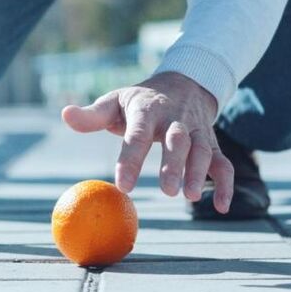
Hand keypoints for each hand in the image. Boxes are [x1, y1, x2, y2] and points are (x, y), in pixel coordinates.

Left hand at [62, 72, 233, 212]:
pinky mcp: (212, 144)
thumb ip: (92, 115)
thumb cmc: (140, 101)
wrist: (183, 83)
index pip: (137, 134)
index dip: (131, 159)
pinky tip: (221, 207)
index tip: (123, 185)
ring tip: (191, 197)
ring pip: (203, 151)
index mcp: (146, 110)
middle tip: (167, 191)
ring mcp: (196, 132)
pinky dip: (225, 184)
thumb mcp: (115, 102)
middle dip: (174, 165)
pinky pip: (223, 163)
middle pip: (178, 140)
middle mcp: (175, 120)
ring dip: (199, 173)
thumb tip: (65, 114)